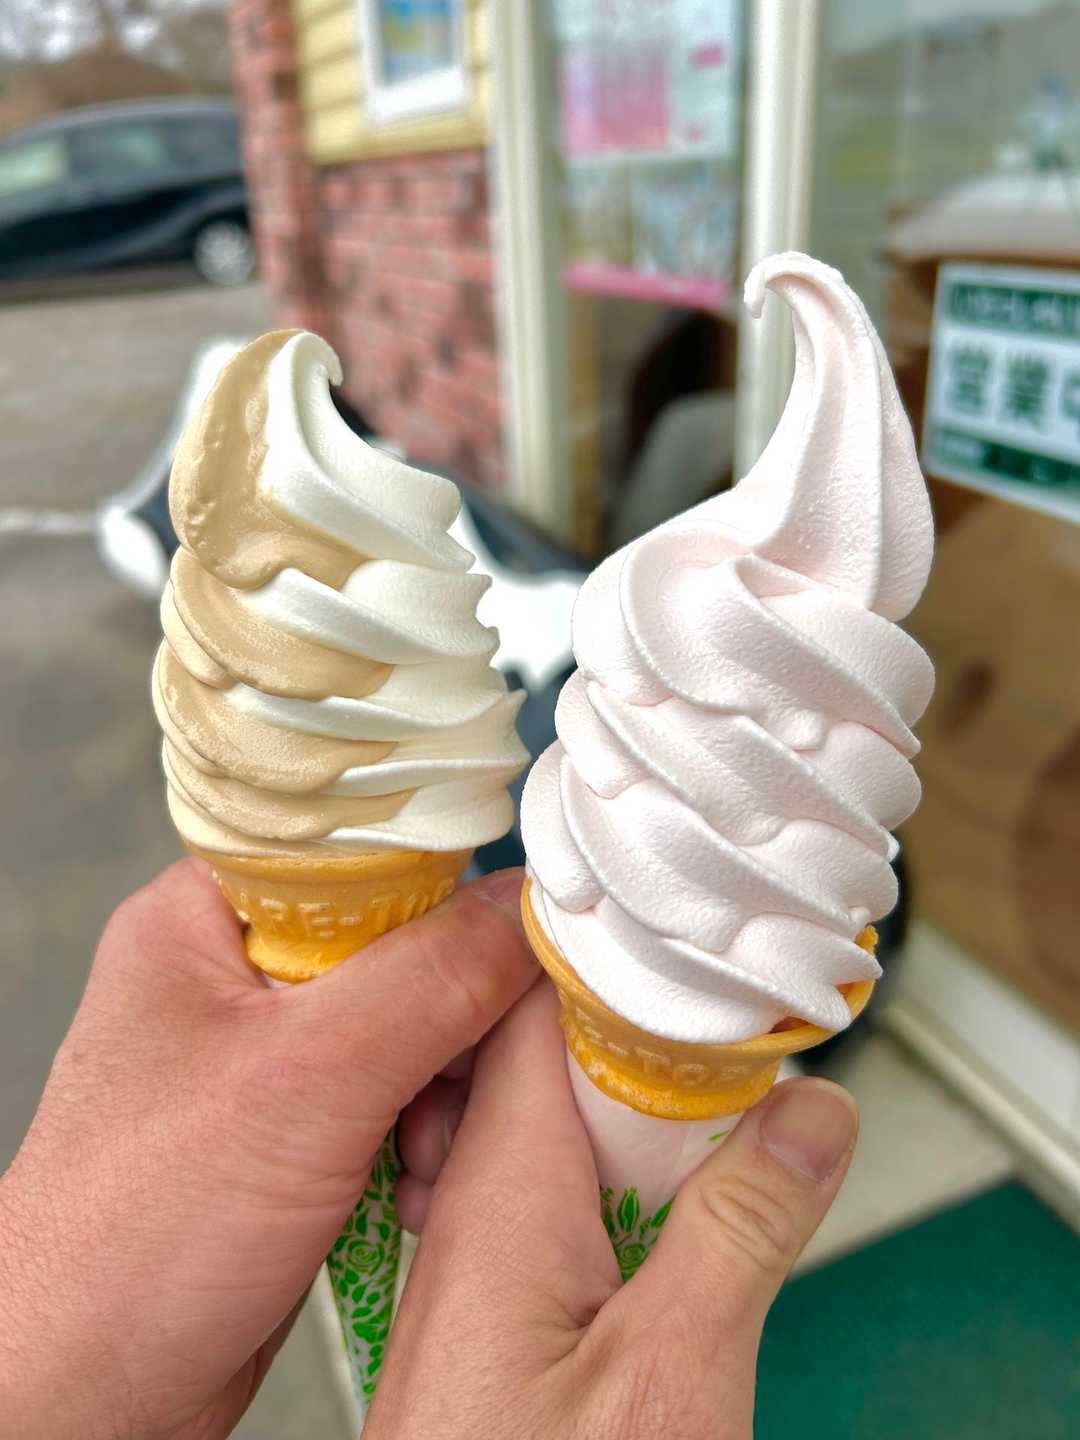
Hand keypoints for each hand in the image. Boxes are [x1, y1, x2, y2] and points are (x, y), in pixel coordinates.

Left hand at [0, 858, 534, 1439]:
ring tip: (432, 1157)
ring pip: (411, 1030)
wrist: (82, 1397)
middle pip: (399, 945)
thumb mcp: (304, 1079)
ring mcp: (267, 1061)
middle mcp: (236, 978)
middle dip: (455, 1020)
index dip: (447, 881)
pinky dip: (429, 1139)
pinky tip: (420, 1188)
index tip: (517, 928)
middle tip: (468, 1079)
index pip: (357, 853)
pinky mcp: (296, 1134)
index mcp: (205, 918)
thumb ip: (430, 980)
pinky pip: (398, 1100)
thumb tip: (530, 911)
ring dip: (449, 1092)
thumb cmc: (134, 1234)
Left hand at [373, 983, 857, 1438]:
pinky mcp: (488, 1307)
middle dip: (642, 1036)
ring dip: (633, 1115)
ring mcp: (473, 1258)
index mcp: (496, 1184)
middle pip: (553, 1059)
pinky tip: (662, 1196)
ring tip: (716, 1093)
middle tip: (730, 1015)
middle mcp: (469, 1206)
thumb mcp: (664, 1375)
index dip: (611, 953)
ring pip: (559, 1133)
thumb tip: (809, 1112)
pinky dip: (614, 1183)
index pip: (534, 1001)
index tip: (688, 934)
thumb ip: (741, 1230)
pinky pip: (552, 1201)